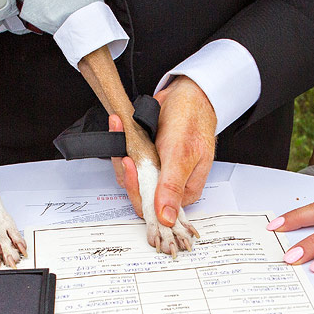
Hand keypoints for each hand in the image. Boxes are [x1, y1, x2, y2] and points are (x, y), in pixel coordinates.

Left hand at [109, 76, 215, 223]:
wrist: (188, 94)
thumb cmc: (193, 120)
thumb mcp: (181, 156)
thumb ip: (171, 187)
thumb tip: (167, 218)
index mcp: (184, 191)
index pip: (154, 208)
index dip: (137, 192)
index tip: (131, 167)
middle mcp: (170, 185)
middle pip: (138, 192)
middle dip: (127, 170)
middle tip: (125, 151)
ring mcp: (157, 171)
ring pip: (129, 176)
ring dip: (120, 153)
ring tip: (120, 129)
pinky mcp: (147, 158)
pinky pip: (127, 159)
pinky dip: (121, 143)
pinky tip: (120, 128)